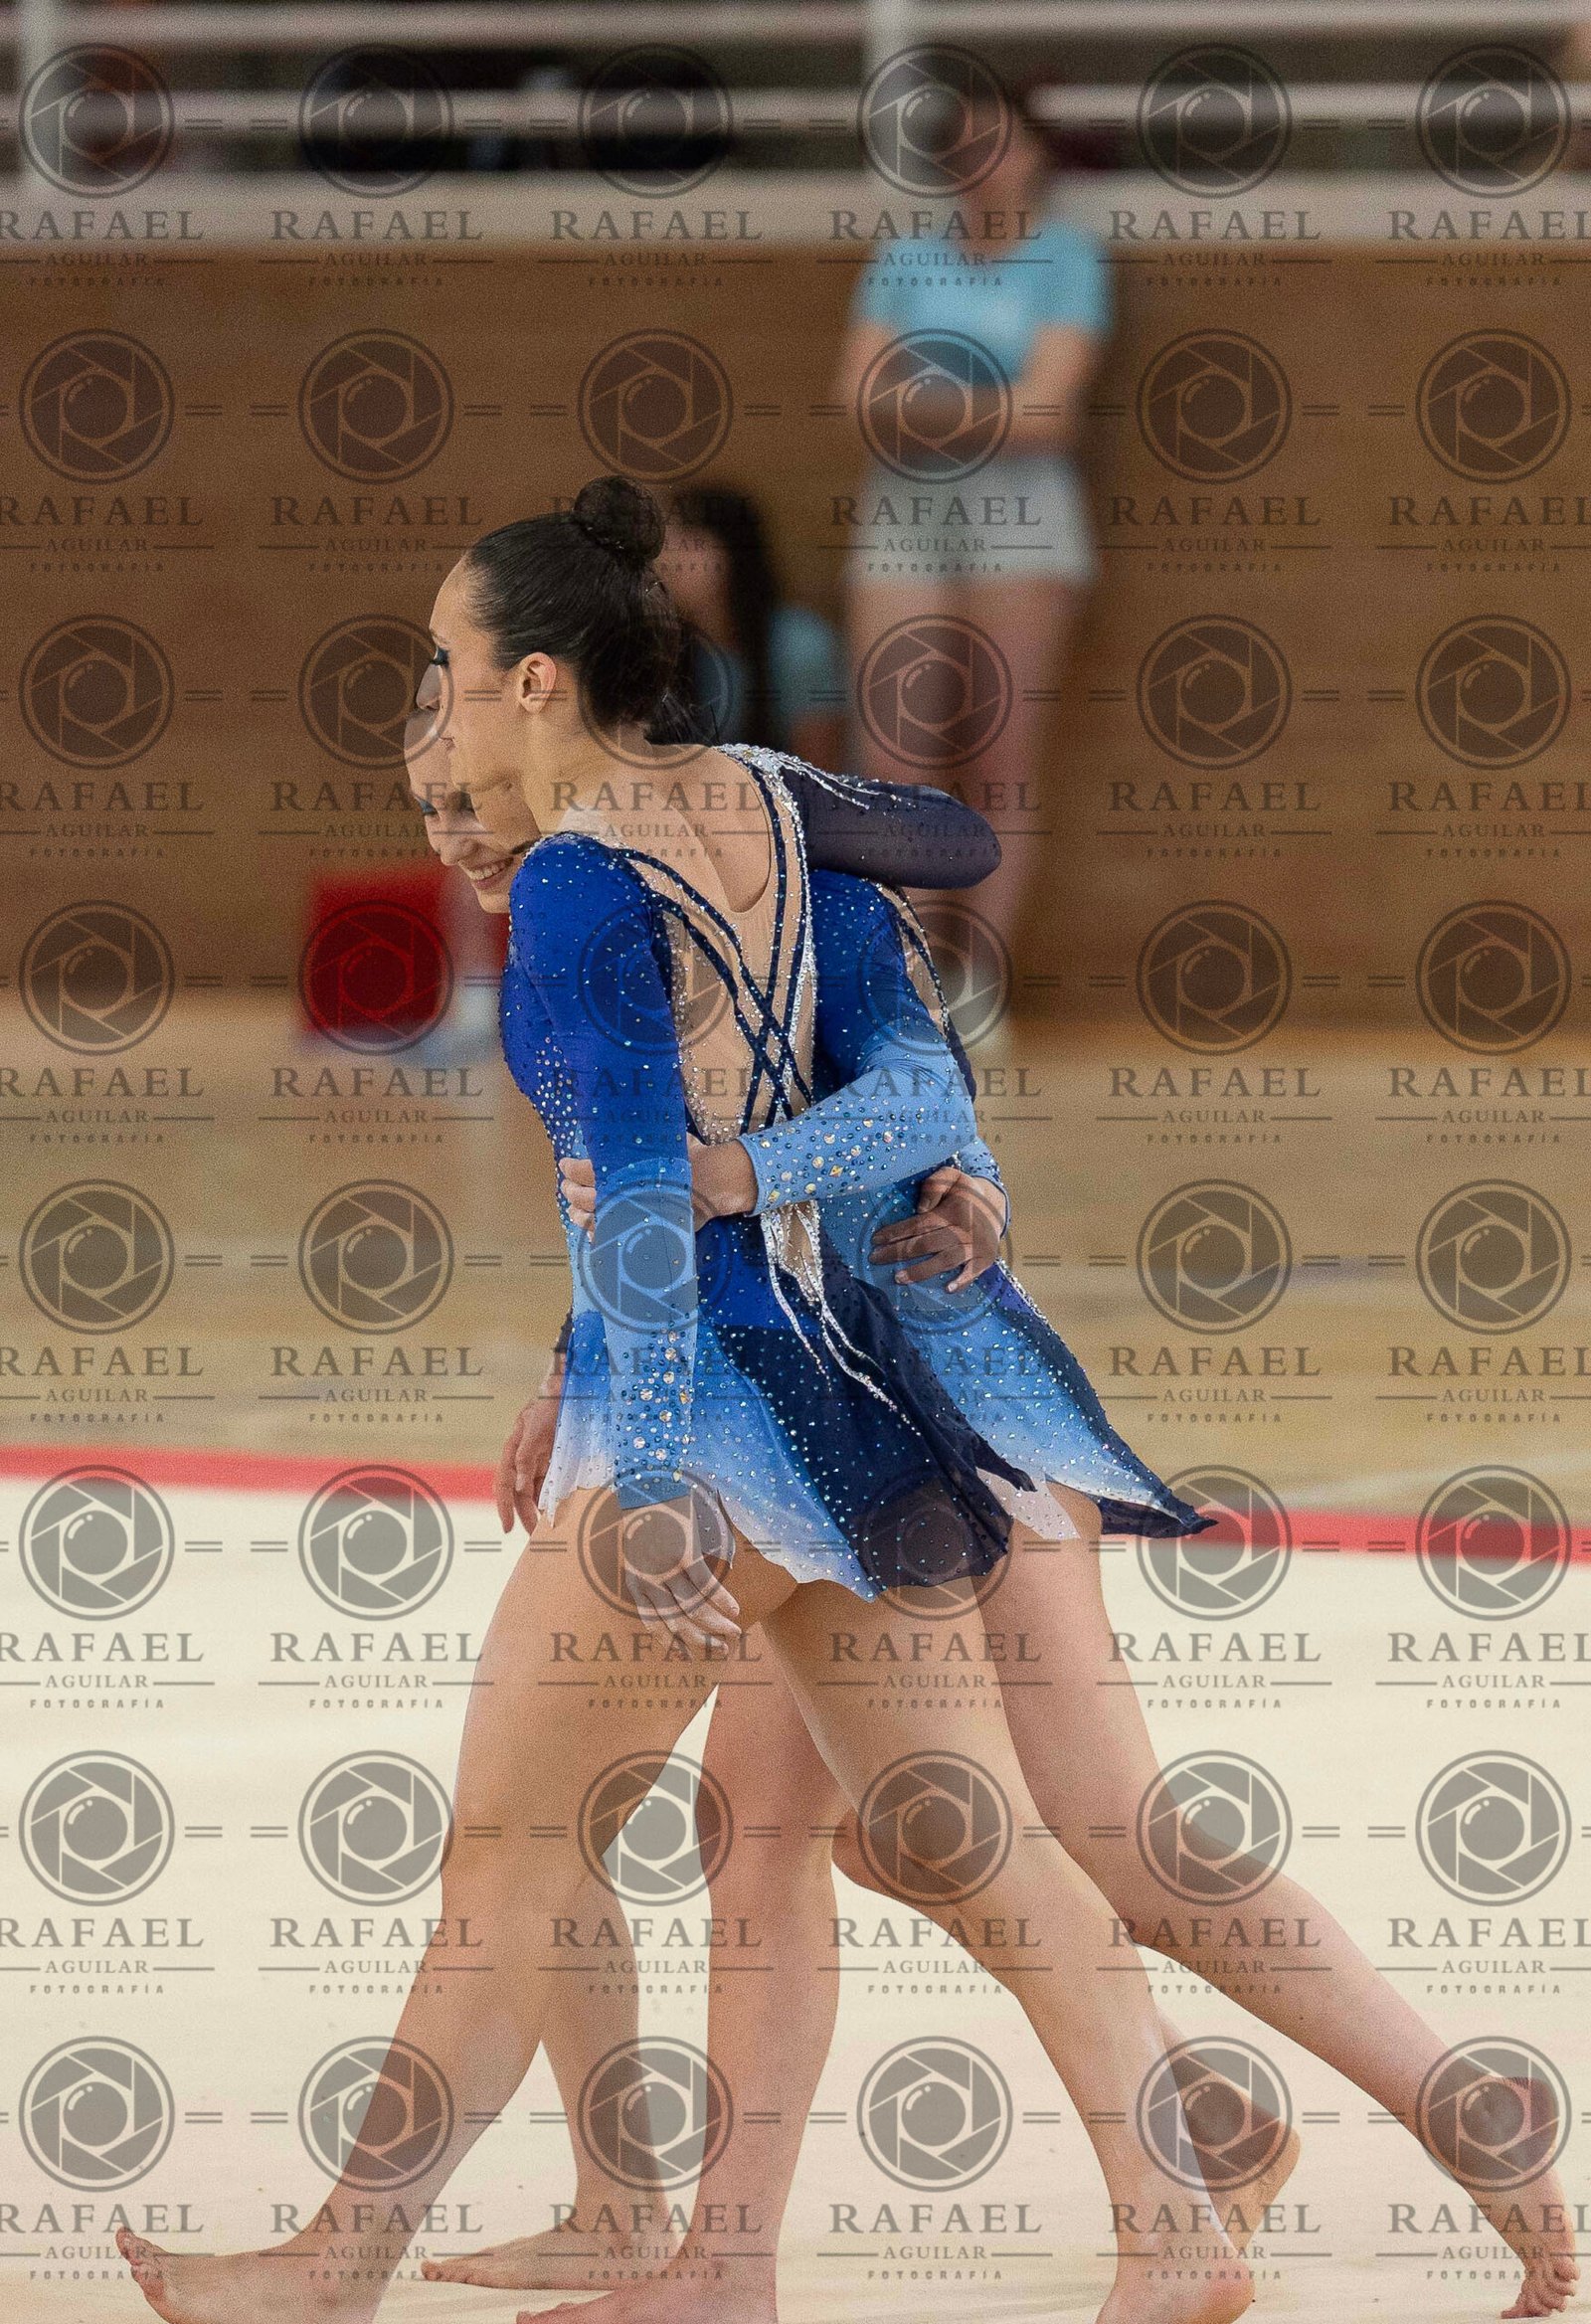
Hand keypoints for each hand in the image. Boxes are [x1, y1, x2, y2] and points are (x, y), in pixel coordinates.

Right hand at [495, 1362, 562, 1535]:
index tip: (508, 1528)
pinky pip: (548, 1482)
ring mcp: (536, 1457)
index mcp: (513, 1449)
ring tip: (546, 1529)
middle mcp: (522, 1456)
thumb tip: (518, 1484)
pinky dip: (551, 1497)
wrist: (569, 1387)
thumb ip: (525, 1455)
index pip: (504, 1484)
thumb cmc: (549, 1403)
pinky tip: (557, 1509)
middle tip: (534, 1536)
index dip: (504, 1507)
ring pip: (533, 1490)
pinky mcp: (550, 1457)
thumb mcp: (536, 1427)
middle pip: (518, 1492)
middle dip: (524, 1515)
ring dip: (538, 1509)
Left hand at [559, 1134, 753, 1236]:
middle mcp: (621, 1192)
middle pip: (583, 1196)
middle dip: (570, 1191)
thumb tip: (630, 1113)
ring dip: (578, 1214)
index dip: (570, 1168)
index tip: (564, 1165)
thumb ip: (642, 1132)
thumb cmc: (688, 1156)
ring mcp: (630, 1214)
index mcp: (622, 1168)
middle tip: (567, 1186)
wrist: (713, 1183)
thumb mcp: (663, 1137)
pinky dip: (599, 1234)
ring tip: (573, 1210)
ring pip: (592, 1219)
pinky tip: (593, 1230)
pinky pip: (612, 1237)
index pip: (584, 1170)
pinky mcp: (641, 1229)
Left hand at [619, 1495, 741, 1649]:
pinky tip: (735, 1610)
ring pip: (695, 1609)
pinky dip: (723, 1600)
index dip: (671, 1643)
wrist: (645, 1489)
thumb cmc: (644, 1520)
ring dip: (718, 1625)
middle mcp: (650, 1583)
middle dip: (701, 1641)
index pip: (654, 1625)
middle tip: (721, 1651)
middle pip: (678, 1623)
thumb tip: (672, 1597)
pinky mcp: (684, 1555)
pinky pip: (706, 1585)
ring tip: (735, 1634)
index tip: (686, 1656)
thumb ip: (650, 1578)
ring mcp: (667, 1570)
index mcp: (636, 1585)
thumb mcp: (637, 1555)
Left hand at [869, 1167, 1004, 1292]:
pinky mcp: (985, 1259)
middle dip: (898, 1253)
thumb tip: (920, 1209)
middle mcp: (962, 1230)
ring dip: (920, 1271)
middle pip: (925, 1244)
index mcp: (951, 1212)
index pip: (918, 1224)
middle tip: (874, 1259)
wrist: (996, 1207)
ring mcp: (974, 1247)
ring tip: (898, 1279)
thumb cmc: (964, 1194)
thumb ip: (934, 1186)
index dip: (895, 1233)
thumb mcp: (951, 1178)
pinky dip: (961, 1282)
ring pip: (944, 1261)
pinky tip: (947, 1289)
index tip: (875, 1240)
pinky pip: (972, 1273)